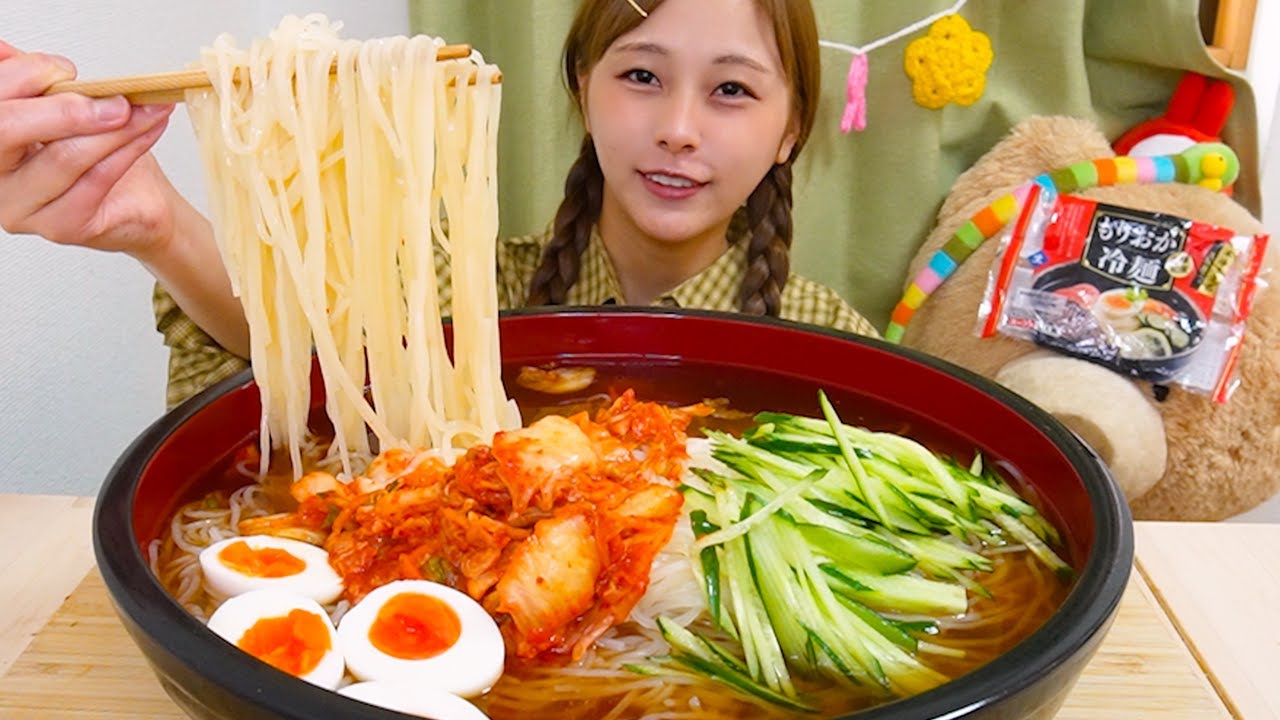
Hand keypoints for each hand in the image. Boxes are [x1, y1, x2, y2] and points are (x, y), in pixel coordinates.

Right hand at [0, 39, 180, 259]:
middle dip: (65, 107)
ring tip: (146, 109)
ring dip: (114, 127)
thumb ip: (35, 83)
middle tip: (115, 98)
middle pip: (7, 129)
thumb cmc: (100, 153)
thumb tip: (8, 52)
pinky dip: (129, 148)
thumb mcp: (62, 106)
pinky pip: (96, 178)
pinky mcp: (59, 226)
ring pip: (65, 154)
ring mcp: (21, 207)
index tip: (68, 70)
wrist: (139, 200)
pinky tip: (149, 128)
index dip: (25, 75)